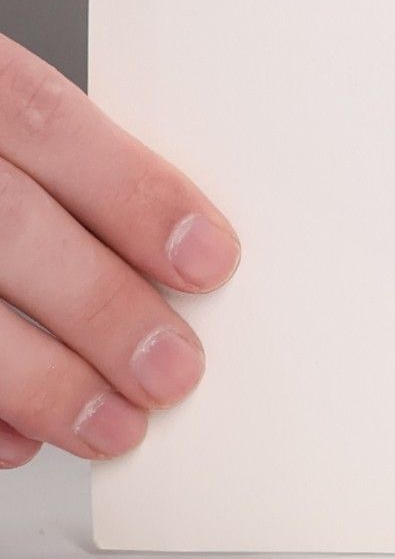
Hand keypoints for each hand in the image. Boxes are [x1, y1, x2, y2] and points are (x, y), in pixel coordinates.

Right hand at [0, 35, 238, 468]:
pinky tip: (17, 438)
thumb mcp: (3, 131)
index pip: (46, 120)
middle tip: (171, 369)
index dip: (132, 194)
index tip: (209, 258)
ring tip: (111, 425)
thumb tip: (178, 253)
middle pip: (5, 223)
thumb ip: (63, 171)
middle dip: (99, 304)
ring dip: (37, 379)